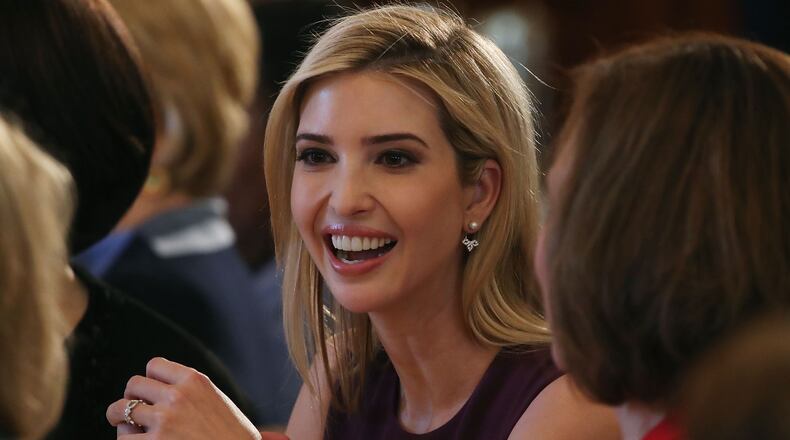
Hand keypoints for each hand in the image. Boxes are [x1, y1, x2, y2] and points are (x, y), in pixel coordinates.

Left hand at [106, 357, 260, 438]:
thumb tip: (162, 389)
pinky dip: (127, 439)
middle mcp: (177, 396)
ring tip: (124, 424)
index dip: (150, 379)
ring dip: (119, 417)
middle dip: (132, 396)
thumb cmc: (232, 436)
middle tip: (135, 408)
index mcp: (195, 380)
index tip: (152, 392)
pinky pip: (124, 438)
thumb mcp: (217, 400)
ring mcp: (164, 421)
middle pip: (134, 384)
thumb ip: (192, 391)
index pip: (154, 365)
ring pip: (121, 409)